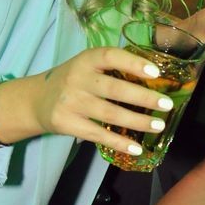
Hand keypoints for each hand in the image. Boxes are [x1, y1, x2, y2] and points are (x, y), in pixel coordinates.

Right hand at [32, 47, 174, 152]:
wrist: (37, 99)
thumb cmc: (74, 79)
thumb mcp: (89, 65)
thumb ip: (113, 68)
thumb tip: (155, 78)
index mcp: (87, 59)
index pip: (111, 56)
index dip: (134, 63)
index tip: (156, 73)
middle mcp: (78, 79)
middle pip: (115, 89)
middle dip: (144, 98)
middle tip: (167, 104)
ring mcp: (71, 102)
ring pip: (110, 114)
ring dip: (138, 121)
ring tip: (159, 125)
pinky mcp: (67, 124)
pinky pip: (98, 135)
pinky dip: (119, 143)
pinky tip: (137, 148)